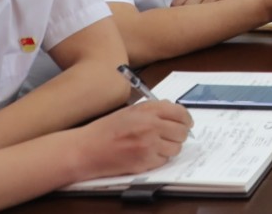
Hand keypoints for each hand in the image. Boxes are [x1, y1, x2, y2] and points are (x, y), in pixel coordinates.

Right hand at [71, 101, 193, 181]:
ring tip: (157, 146)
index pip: (180, 113)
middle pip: (182, 132)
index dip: (185, 119)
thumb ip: (153, 109)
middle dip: (179, 134)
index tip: (185, 123)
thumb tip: (174, 111)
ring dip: (170, 147)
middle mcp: (151, 126)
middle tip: (171, 136)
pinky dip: (159, 159)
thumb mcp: (130, 111)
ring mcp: (149, 145)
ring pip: (176, 148)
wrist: (86, 149)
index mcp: (148, 110)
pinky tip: (147, 154)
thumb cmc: (105, 129)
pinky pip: (163, 161)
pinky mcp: (144, 162)